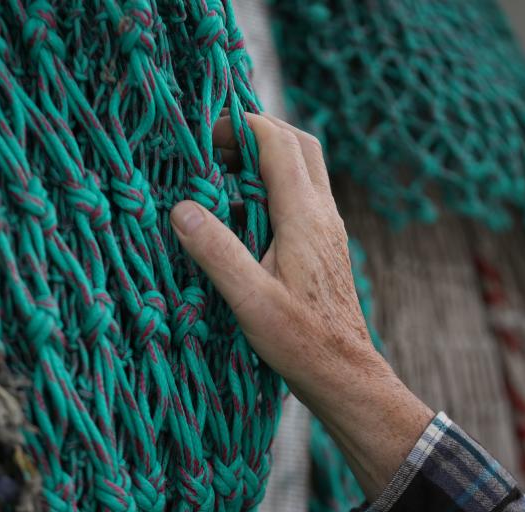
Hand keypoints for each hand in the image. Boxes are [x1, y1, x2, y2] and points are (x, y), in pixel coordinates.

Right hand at [169, 113, 432, 498]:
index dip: (243, 126)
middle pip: (299, 144)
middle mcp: (322, 213)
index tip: (206, 134)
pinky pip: (303, 195)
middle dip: (258, 132)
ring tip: (225, 173)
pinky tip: (247, 213)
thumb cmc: (298, 340)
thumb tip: (181, 208)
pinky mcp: (326, 245)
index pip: (278, 143)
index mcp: (303, 216)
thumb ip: (216, 251)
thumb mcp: (249, 300)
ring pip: (305, 168)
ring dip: (268, 157)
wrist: (343, 372)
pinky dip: (275, 185)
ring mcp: (328, 228)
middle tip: (217, 145)